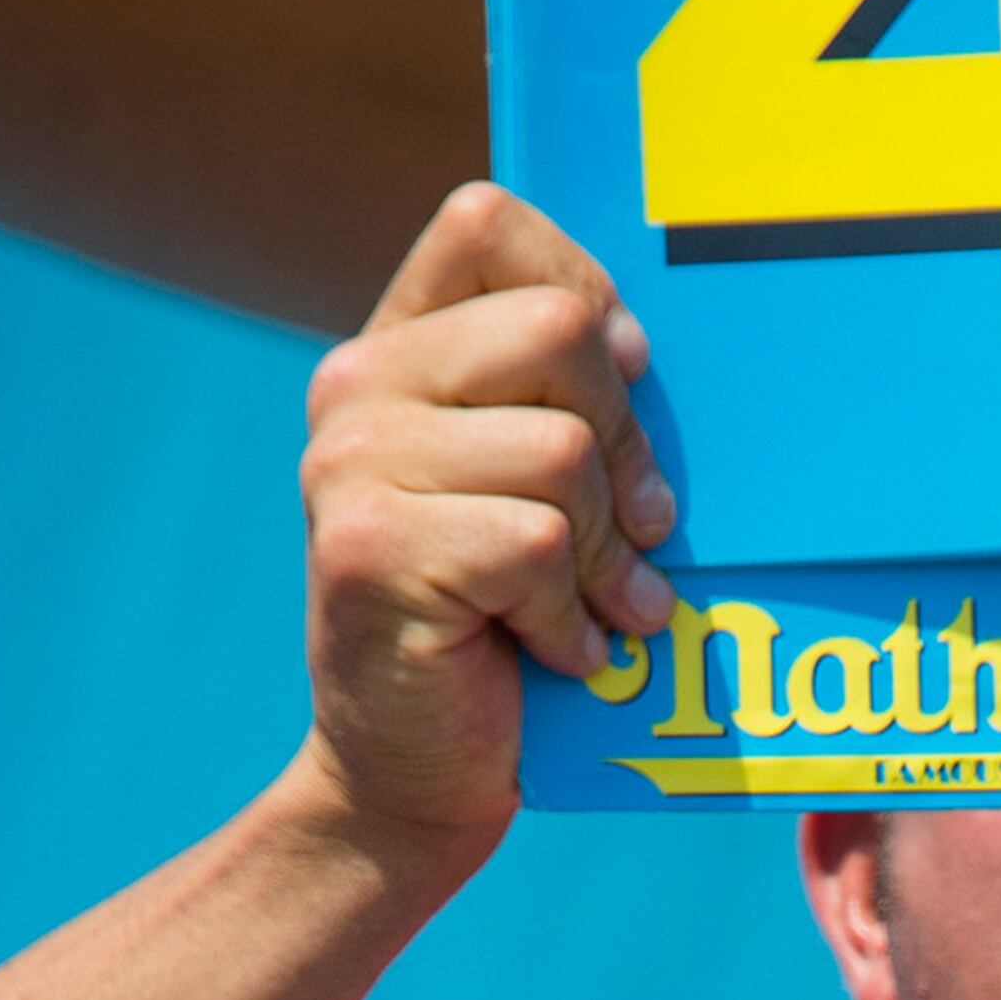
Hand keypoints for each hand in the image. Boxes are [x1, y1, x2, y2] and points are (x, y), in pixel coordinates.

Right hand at [297, 184, 676, 874]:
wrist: (411, 776)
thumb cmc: (499, 631)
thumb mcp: (530, 489)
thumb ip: (561, 401)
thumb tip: (650, 349)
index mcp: (397, 350)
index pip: (489, 223)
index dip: (584, 290)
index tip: (623, 384)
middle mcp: (357, 388)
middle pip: (558, 333)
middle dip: (626, 443)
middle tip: (633, 531)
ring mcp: (351, 466)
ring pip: (559, 451)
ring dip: (604, 550)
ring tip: (593, 604)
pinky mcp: (370, 550)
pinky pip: (533, 544)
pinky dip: (571, 614)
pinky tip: (558, 649)